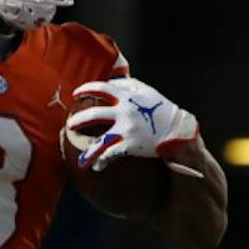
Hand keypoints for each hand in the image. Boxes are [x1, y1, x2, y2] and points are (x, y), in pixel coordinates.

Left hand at [64, 77, 202, 174]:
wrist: (178, 131)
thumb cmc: (162, 110)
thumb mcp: (147, 92)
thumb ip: (129, 85)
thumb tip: (112, 81)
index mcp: (126, 96)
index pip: (100, 89)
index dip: (85, 89)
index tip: (76, 94)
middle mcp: (124, 112)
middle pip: (94, 115)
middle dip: (78, 120)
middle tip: (70, 125)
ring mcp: (126, 130)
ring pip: (100, 141)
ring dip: (88, 151)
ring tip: (81, 159)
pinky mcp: (131, 145)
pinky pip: (112, 155)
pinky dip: (102, 161)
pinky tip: (97, 167)